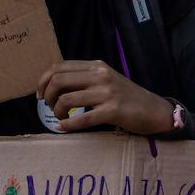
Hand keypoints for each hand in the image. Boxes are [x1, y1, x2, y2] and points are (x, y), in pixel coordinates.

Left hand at [36, 60, 173, 134]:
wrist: (154, 110)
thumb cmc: (127, 98)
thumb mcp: (106, 80)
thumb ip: (85, 78)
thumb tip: (55, 85)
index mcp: (96, 66)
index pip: (59, 67)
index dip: (43, 80)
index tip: (40, 94)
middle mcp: (100, 76)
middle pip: (58, 81)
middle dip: (47, 96)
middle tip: (48, 107)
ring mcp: (107, 93)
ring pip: (67, 100)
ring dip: (57, 112)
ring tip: (61, 118)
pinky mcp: (112, 111)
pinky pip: (82, 119)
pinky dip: (68, 125)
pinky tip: (63, 128)